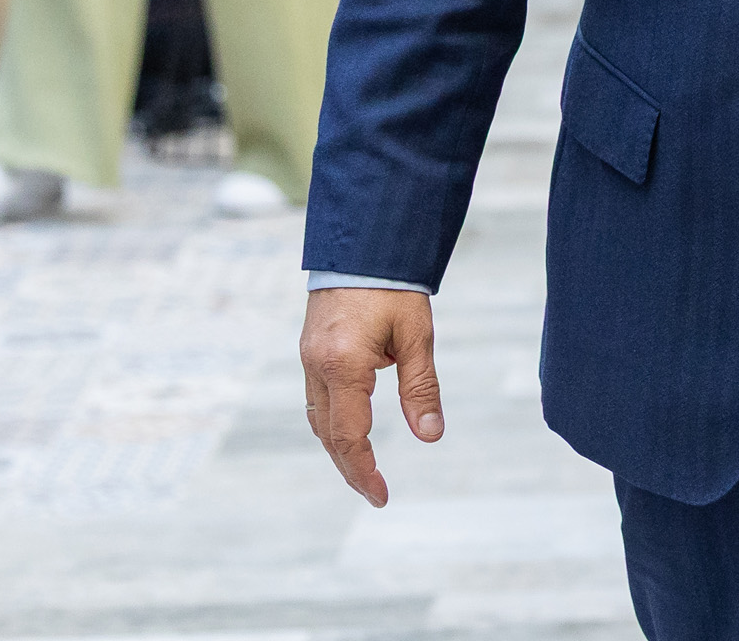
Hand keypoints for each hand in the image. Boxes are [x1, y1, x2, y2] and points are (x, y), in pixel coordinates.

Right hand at [301, 287, 443, 506]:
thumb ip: (420, 387)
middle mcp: (317, 366)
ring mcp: (308, 358)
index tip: (380, 496)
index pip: (349, 436)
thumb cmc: (394, 285)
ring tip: (364, 469)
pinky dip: (333, 422)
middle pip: (328, 435)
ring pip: (319, 419)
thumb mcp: (417, 335)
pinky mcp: (310, 349)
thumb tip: (430, 436)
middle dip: (350, 467)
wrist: (362, 242)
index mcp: (343, 366)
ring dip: (339, 447)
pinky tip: (351, 429)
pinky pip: (317, 398)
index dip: (364, 471)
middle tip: (374, 492)